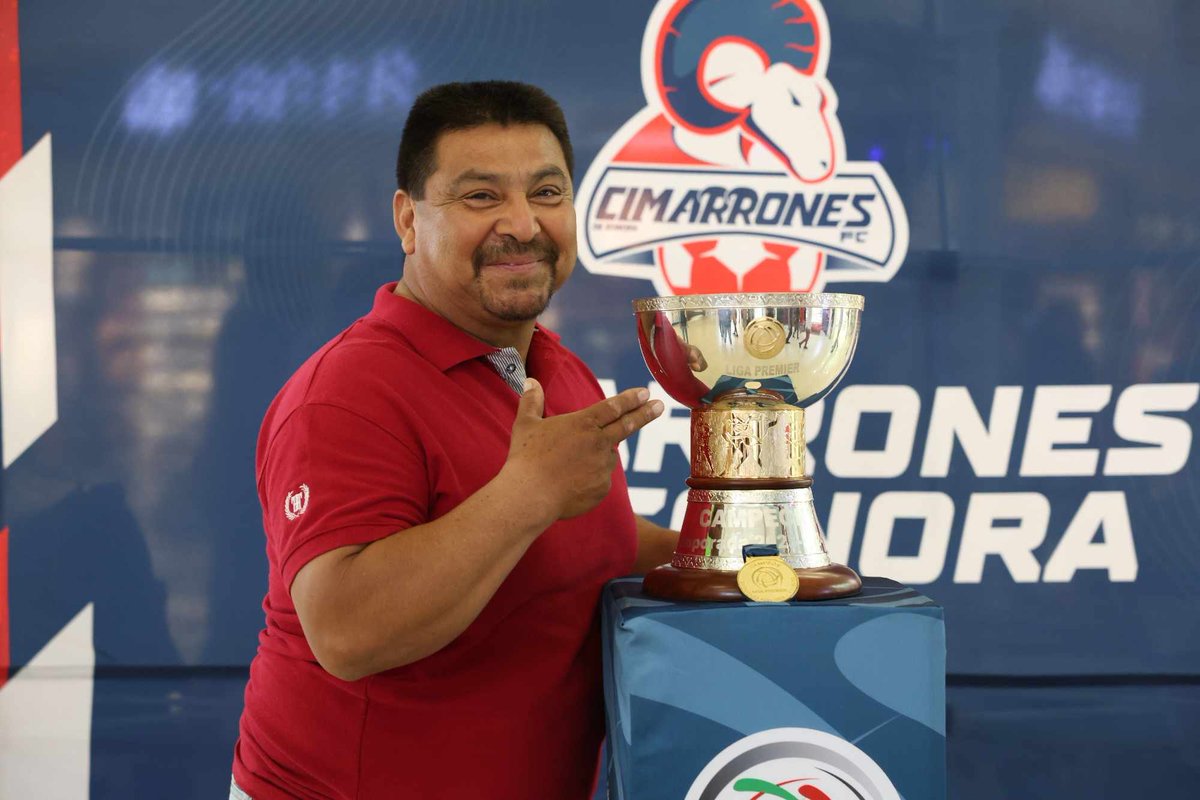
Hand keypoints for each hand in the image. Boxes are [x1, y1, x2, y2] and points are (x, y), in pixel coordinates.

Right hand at [505, 380, 663, 520]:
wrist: (530, 495)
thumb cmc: (526, 458)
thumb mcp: (526, 424)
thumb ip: (531, 401)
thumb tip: (530, 381)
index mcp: (583, 423)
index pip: (613, 406)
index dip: (631, 399)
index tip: (646, 392)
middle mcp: (598, 443)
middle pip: (627, 425)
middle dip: (645, 414)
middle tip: (660, 406)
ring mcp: (603, 467)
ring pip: (606, 456)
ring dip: (596, 456)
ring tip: (568, 465)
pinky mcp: (603, 489)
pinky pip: (600, 480)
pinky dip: (590, 479)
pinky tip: (569, 483)